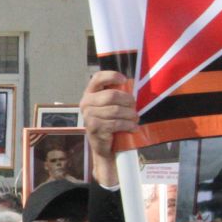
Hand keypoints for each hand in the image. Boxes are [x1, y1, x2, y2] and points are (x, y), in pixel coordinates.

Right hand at [80, 71, 136, 187]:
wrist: (103, 145)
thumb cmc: (109, 122)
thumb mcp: (110, 107)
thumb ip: (116, 96)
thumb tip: (134, 86)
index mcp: (90, 94)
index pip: (97, 78)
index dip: (112, 76)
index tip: (124, 80)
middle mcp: (86, 103)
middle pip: (111, 95)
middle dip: (128, 101)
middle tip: (134, 107)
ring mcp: (88, 116)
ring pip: (115, 110)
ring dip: (130, 115)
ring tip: (135, 119)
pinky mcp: (94, 127)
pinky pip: (116, 123)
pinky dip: (128, 125)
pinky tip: (133, 128)